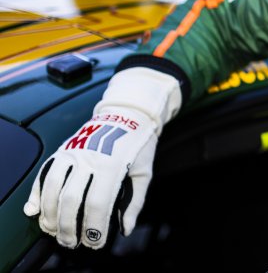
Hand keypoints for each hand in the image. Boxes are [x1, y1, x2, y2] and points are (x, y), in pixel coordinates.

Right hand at [24, 67, 180, 248]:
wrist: (128, 113)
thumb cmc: (139, 145)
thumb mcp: (144, 172)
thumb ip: (135, 202)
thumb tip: (125, 229)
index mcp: (113, 165)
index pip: (98, 204)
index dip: (94, 228)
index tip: (95, 242)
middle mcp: (89, 158)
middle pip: (71, 199)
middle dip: (68, 227)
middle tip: (70, 243)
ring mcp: (73, 153)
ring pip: (53, 188)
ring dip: (49, 214)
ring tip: (53, 231)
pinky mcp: (63, 149)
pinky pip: (45, 173)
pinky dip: (36, 192)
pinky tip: (34, 210)